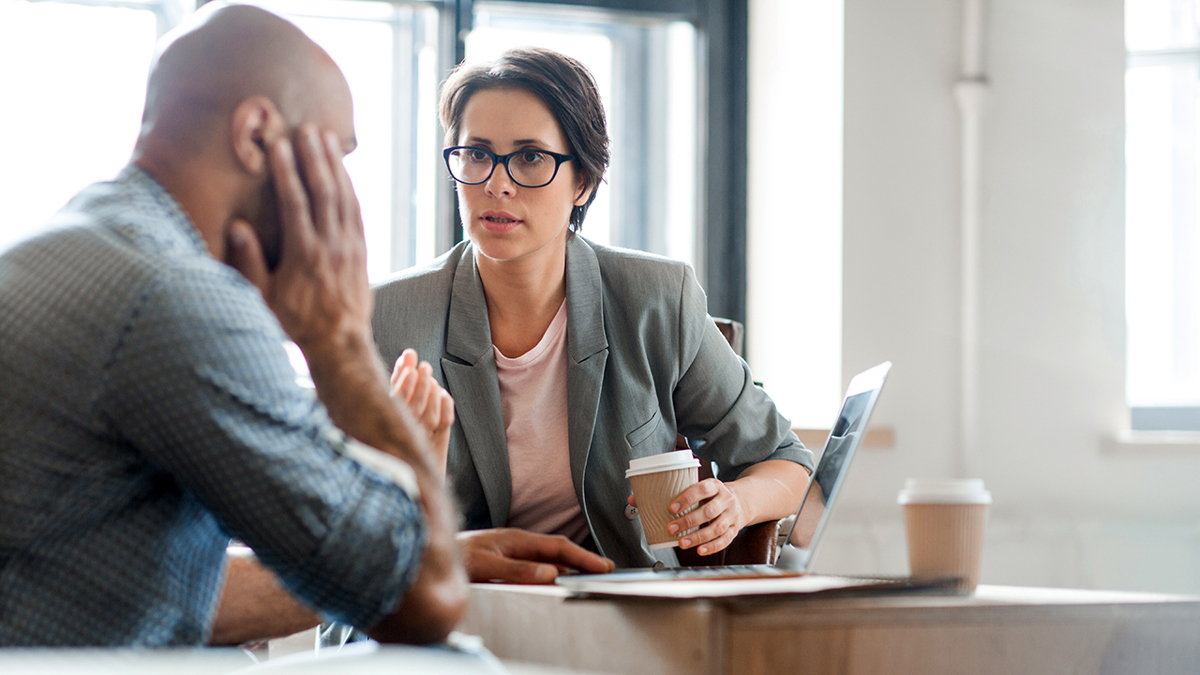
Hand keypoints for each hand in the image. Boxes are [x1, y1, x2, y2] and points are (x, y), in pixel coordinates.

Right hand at [226, 124, 371, 353]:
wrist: (339, 343)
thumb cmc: (295, 322)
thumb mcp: (264, 299)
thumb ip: (250, 263)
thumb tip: (237, 227)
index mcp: (304, 254)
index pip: (294, 202)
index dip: (286, 170)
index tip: (278, 144)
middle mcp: (330, 246)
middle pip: (324, 192)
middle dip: (314, 157)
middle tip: (306, 128)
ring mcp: (350, 247)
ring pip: (344, 197)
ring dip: (335, 166)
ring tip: (326, 138)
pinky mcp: (361, 251)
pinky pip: (357, 212)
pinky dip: (350, 187)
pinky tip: (343, 171)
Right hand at [391, 348, 454, 474]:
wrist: (410, 479)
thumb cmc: (397, 434)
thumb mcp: (392, 406)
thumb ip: (399, 381)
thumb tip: (408, 354)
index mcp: (384, 429)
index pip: (393, 404)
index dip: (402, 384)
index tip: (409, 366)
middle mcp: (402, 438)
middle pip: (412, 408)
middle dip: (419, 384)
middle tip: (424, 367)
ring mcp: (420, 442)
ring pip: (428, 416)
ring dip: (430, 393)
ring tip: (430, 377)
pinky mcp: (436, 445)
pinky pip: (443, 424)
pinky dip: (445, 406)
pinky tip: (444, 394)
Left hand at [458, 528, 614, 583]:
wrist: (431, 551)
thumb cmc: (455, 556)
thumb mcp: (486, 566)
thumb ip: (518, 569)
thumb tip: (551, 573)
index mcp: (516, 539)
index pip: (558, 547)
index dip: (582, 556)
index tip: (603, 566)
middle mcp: (517, 543)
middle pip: (557, 551)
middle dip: (583, 559)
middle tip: (605, 570)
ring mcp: (512, 552)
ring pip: (548, 559)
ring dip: (569, 567)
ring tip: (589, 576)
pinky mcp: (506, 562)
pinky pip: (536, 566)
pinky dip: (552, 572)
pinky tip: (559, 580)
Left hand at [666, 478, 751, 555]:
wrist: (743, 500)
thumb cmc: (715, 496)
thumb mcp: (706, 489)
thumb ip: (690, 495)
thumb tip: (662, 506)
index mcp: (716, 486)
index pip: (702, 490)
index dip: (687, 499)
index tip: (672, 508)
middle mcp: (727, 500)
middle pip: (709, 511)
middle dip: (688, 521)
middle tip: (671, 529)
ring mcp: (732, 515)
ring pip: (717, 528)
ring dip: (698, 537)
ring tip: (682, 542)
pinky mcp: (735, 529)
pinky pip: (725, 540)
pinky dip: (712, 546)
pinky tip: (699, 550)